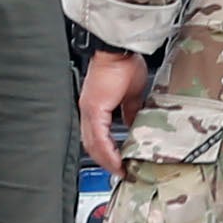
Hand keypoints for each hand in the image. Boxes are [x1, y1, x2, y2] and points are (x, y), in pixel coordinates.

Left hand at [78, 43, 148, 174]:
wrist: (119, 50)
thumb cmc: (124, 63)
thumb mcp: (131, 93)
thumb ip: (130, 110)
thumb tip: (135, 122)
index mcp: (95, 106)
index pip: (97, 136)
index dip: (107, 152)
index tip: (120, 162)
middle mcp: (88, 110)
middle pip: (91, 145)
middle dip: (106, 161)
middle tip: (120, 172)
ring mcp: (89, 110)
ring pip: (92, 144)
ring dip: (106, 160)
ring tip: (120, 169)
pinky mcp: (93, 109)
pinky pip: (98, 138)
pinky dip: (108, 152)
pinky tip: (117, 160)